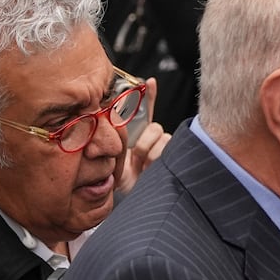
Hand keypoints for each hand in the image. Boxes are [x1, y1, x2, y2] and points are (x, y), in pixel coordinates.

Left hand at [118, 79, 167, 195]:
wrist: (125, 197)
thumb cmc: (116, 176)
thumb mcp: (111, 152)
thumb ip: (115, 135)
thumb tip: (111, 111)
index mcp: (136, 134)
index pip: (144, 111)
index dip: (148, 95)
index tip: (149, 82)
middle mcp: (151, 140)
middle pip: (154, 125)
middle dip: (144, 137)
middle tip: (135, 152)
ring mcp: (161, 149)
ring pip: (161, 135)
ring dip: (149, 148)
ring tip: (141, 163)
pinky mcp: (169, 158)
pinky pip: (167, 146)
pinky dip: (157, 155)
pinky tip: (149, 165)